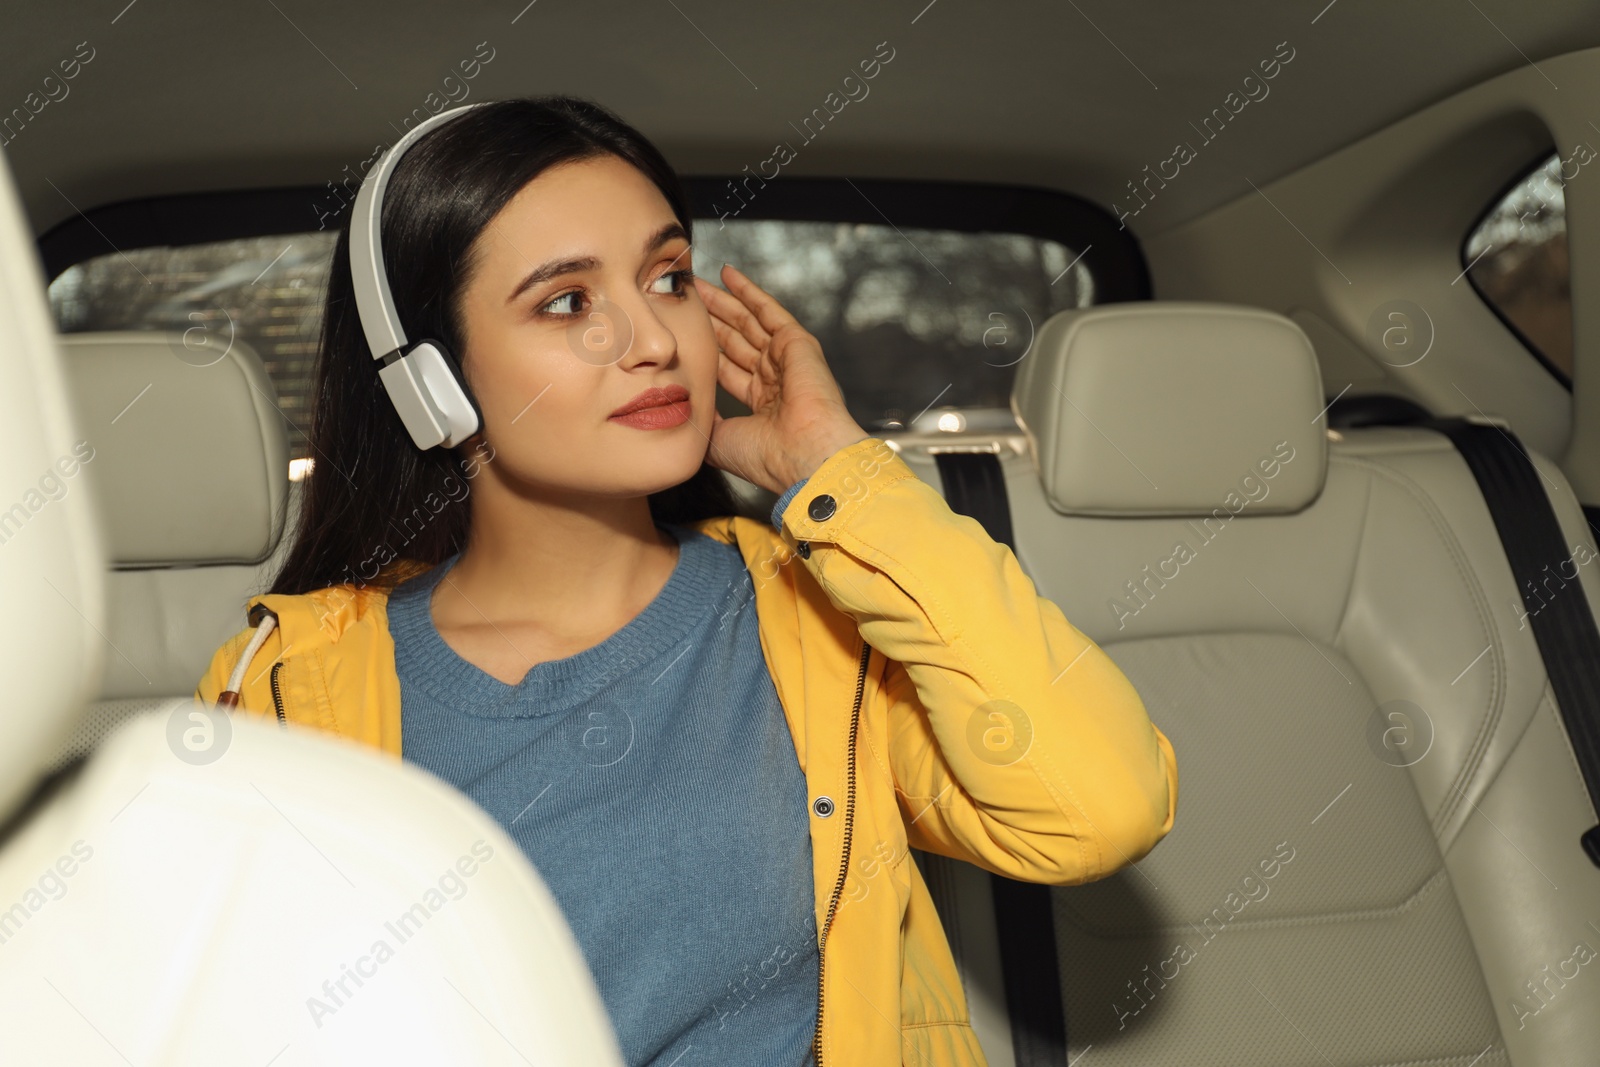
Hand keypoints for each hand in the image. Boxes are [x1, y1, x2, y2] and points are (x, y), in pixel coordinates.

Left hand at [695, 263, 869, 493]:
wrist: (803, 455)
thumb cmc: (766, 458)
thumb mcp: (720, 442)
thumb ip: (705, 421)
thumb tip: (686, 409)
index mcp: (762, 405)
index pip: (727, 369)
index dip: (706, 351)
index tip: (683, 335)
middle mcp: (775, 380)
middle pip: (736, 342)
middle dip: (712, 321)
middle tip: (686, 300)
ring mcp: (786, 360)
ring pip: (748, 322)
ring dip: (723, 301)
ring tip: (698, 283)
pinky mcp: (796, 343)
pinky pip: (767, 310)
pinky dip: (748, 291)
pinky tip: (727, 274)